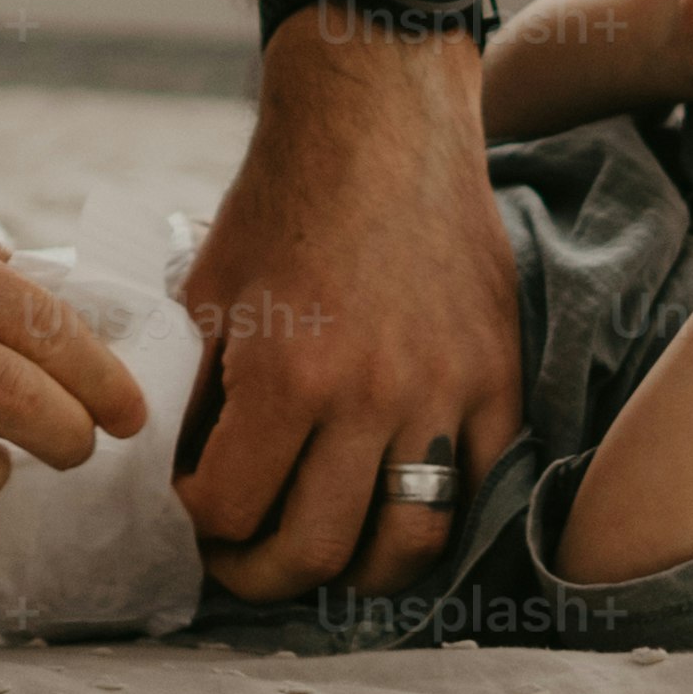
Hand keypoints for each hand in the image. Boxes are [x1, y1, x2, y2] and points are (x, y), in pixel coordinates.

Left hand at [175, 28, 522, 600]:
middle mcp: (371, 395)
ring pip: (411, 543)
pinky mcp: (498, 376)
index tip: (197, 508)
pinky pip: (481, 488)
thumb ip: (200, 396)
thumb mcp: (208, 296)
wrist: (379, 120)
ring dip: (359, 574)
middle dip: (263, 573)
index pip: (233, 507)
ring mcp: (445, 390)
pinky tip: (397, 511)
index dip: (201, 522)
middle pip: (318, 549)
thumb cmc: (281, 201)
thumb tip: (194, 481)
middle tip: (243, 561)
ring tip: (327, 556)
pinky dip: (440, 518)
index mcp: (286, 373)